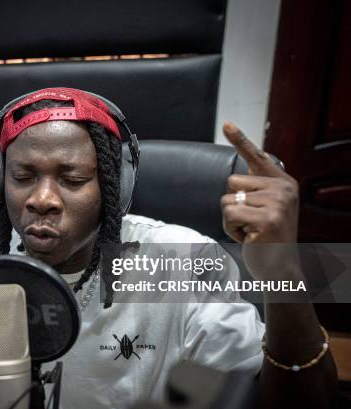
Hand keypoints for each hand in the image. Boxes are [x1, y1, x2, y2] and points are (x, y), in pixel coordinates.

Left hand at [220, 122, 299, 278]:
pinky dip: (231, 229)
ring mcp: (277, 203)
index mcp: (283, 182)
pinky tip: (248, 237)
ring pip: (227, 199)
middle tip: (250, 221)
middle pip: (231, 182)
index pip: (257, 156)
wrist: (279, 267)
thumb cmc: (266, 237)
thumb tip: (235, 179)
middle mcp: (284, 189)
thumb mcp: (265, 208)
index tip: (227, 123)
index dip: (240, 139)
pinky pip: (229, 215)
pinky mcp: (267, 219)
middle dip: (233, 204)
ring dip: (231, 219)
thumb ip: (255, 190)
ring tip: (250, 230)